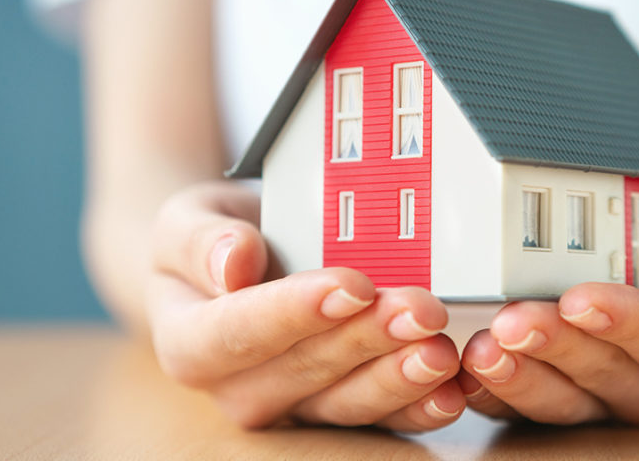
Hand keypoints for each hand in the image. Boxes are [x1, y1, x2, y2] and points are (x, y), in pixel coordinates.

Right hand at [147, 182, 464, 430]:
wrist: (234, 264)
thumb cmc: (212, 240)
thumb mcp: (187, 221)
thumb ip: (200, 242)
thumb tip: (233, 264)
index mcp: (190, 342)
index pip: (239, 333)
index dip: (297, 313)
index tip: (351, 286)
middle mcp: (239, 387)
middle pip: (304, 371)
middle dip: (366, 340)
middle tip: (419, 310)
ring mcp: (292, 405)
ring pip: (346, 404)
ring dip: (398, 380)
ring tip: (439, 352)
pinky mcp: (337, 406)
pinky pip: (379, 418)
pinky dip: (418, 408)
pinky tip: (451, 390)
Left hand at [456, 196, 638, 424]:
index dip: (625, 322)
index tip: (581, 298)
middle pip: (607, 375)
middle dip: (558, 349)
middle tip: (514, 321)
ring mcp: (607, 398)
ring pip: (564, 402)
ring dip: (521, 379)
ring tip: (483, 350)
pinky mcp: (566, 397)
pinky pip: (529, 409)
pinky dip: (496, 395)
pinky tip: (469, 372)